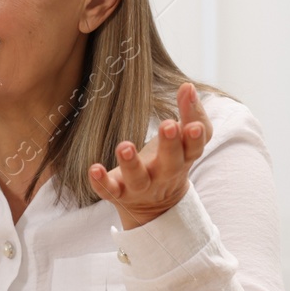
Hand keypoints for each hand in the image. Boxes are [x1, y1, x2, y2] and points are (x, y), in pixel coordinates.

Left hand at [89, 82, 213, 228]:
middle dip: (170, 144)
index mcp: (183, 159)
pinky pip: (109, 190)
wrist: (155, 204)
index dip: (196, 137)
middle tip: (168, 124)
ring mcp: (141, 186)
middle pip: (171, 163)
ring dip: (131, 163)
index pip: (194, 148)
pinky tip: (94, 168)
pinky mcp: (119, 193)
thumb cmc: (171, 160)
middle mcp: (164, 175)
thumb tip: (187, 85)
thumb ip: (191, 113)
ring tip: (125, 146)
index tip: (193, 124)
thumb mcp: (185, 140)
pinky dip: (101, 181)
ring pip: (137, 178)